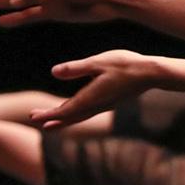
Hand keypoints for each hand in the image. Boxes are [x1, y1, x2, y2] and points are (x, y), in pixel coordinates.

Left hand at [32, 50, 158, 127]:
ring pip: (79, 116)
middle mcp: (96, 105)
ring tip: (50, 121)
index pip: (65, 110)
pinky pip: (88, 111)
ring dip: (63, 118)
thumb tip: (53, 72)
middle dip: (52, 119)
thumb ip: (75, 68)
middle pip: (70, 117)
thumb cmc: (125, 65)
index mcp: (91, 98)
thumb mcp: (98, 62)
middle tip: (35, 119)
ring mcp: (104, 104)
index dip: (48, 115)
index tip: (33, 117)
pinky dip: (76, 113)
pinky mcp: (109, 101)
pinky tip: (74, 109)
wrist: (151, 73)